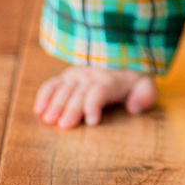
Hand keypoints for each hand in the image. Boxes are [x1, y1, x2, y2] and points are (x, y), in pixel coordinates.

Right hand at [33, 66, 157, 128]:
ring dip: (56, 103)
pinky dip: (44, 95)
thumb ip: (145, 95)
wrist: (123, 58)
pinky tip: (39, 110)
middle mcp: (93, 75)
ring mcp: (78, 75)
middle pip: (80, 91)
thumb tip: (134, 107)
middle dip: (72, 108)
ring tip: (49, 120)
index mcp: (112, 80)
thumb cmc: (134, 82)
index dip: (94, 104)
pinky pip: (53, 84)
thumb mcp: (146, 86)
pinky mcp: (67, 78)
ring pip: (64, 87)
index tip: (92, 121)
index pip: (100, 90)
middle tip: (65, 126)